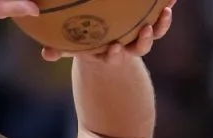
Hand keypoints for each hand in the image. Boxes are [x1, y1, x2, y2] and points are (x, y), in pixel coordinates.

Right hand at [41, 0, 175, 61]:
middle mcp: (128, 46)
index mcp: (110, 52)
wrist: (103, 44)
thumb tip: (46, 54)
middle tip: (146, 31)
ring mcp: (140, 35)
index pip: (115, 56)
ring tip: (166, 12)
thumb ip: (59, 50)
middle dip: (145, 41)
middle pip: (141, 47)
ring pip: (154, 33)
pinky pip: (159, 15)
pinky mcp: (149, 23)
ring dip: (162, 24)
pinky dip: (166, 6)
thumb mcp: (71, 47)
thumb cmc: (84, 44)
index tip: (115, 48)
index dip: (116, 54)